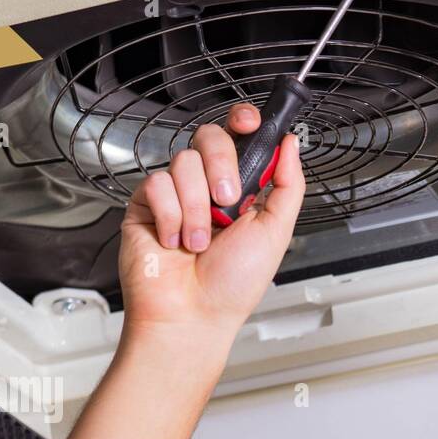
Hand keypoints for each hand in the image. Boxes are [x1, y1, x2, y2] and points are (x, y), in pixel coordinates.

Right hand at [118, 102, 305, 340]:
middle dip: (222, 166)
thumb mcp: (276, 233)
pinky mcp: (146, 205)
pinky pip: (156, 184)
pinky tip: (174, 242)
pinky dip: (171, 216)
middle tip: (228, 202)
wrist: (193, 315)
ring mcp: (176, 196)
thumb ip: (288, 185)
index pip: (238, 138)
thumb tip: (291, 144)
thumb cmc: (233, 287)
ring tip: (200, 242)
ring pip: (183, 162)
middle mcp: (207, 189)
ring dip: (197, 208)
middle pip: (209, 138)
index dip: (242, 122)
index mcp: (241, 191)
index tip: (249, 125)